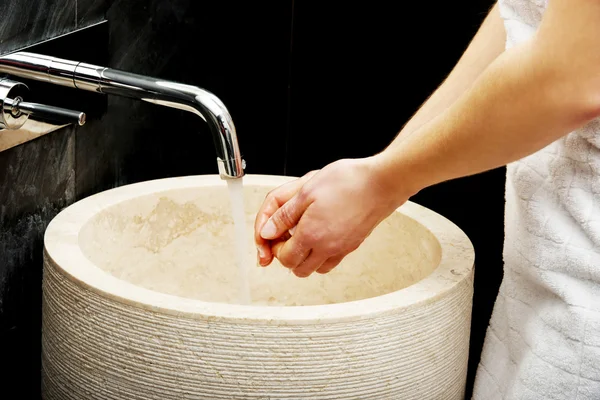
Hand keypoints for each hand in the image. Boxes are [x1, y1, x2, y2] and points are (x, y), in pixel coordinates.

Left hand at [254, 157, 406, 277]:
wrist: (381, 183)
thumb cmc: (346, 182)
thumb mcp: (306, 192)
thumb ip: (283, 216)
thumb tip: (266, 232)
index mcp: (311, 234)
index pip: (285, 258)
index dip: (275, 248)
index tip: (275, 235)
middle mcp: (327, 248)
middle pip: (299, 270)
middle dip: (288, 257)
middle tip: (287, 237)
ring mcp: (342, 249)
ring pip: (316, 269)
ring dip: (305, 258)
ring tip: (303, 236)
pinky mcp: (354, 245)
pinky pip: (332, 261)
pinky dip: (322, 256)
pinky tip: (321, 236)